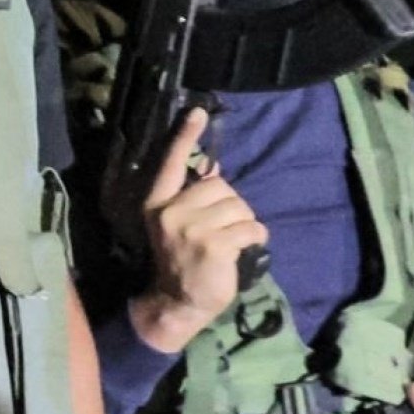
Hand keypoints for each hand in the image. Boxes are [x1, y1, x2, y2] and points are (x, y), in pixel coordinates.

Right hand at [128, 108, 266, 354]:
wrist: (177, 302)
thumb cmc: (181, 261)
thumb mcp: (176, 226)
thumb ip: (191, 199)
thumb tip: (213, 171)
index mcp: (158, 203)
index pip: (172, 163)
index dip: (185, 136)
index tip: (197, 111)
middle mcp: (170, 211)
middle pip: (220, 186)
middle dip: (232, 205)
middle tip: (225, 228)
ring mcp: (191, 229)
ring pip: (239, 207)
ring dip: (245, 223)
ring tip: (234, 241)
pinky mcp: (214, 245)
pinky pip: (251, 228)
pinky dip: (256, 237)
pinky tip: (245, 249)